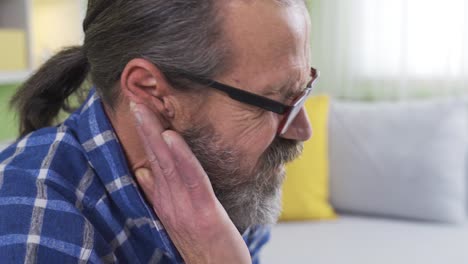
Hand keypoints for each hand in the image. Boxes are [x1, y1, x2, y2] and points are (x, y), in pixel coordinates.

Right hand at [130, 102, 250, 263]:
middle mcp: (170, 201)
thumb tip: (142, 172)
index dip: (143, 135)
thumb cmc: (200, 243)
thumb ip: (158, 194)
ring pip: (168, 164)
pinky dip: (181, 156)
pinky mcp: (204, 213)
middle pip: (155, 158)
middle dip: (144, 128)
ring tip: (144, 111)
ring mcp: (185, 207)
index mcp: (165, 199)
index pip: (151, 161)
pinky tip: (171, 137)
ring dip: (155, 136)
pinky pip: (192, 179)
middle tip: (133, 101)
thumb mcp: (176, 216)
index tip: (135, 109)